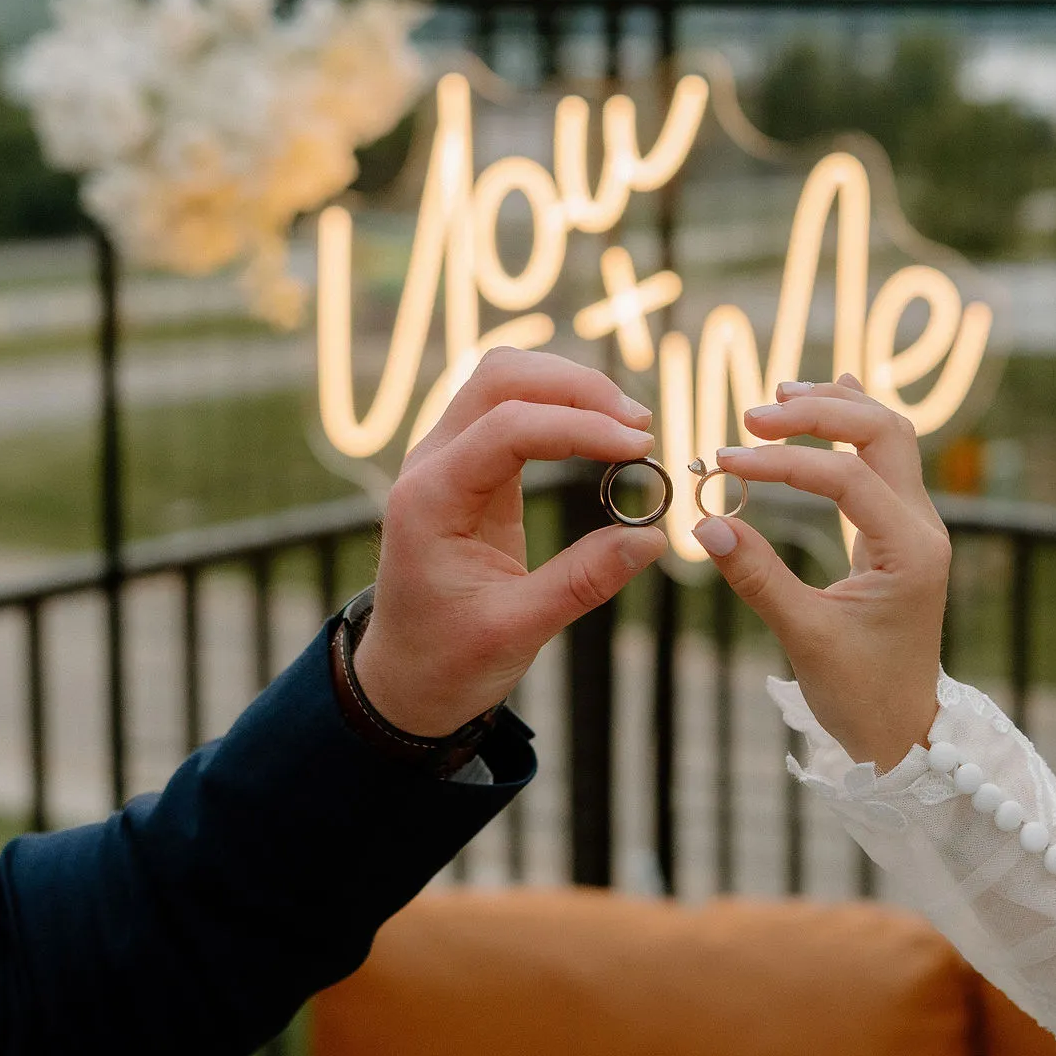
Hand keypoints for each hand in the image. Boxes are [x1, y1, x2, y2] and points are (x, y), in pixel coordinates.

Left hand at [355, 347, 667, 735]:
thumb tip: (652, 538)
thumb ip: (583, 581)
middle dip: (575, 387)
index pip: (507, 428)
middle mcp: (431, 465)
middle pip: (501, 377)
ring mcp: (449, 459)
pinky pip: (514, 410)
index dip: (579, 427)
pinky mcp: (472, 467)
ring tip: (629, 427)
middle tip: (639, 426)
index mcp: (430, 500)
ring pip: (506, 381)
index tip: (640, 448)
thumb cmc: (448, 660)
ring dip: (570, 389)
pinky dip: (561, 409)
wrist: (403, 678)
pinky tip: (603, 435)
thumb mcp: (518, 630)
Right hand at [695, 374, 948, 770]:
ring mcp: (916, 527)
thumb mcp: (804, 637)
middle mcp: (924, 528)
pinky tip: (830, 398)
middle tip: (754, 416)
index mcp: (911, 552)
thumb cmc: (861, 695)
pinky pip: (884, 462)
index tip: (726, 464)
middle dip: (818, 414)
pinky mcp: (899, 533)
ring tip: (780, 396)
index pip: (846, 478)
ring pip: (888, 438)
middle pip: (883, 433)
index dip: (783, 464)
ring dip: (837, 411)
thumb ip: (757, 576)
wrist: (903, 732)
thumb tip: (704, 525)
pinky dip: (852, 429)